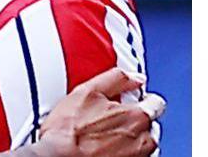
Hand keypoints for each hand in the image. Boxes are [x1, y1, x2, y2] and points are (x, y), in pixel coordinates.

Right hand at [36, 68, 163, 156]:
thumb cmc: (69, 131)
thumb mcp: (86, 92)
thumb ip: (116, 79)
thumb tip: (134, 77)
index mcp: (137, 116)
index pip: (155, 102)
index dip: (138, 97)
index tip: (127, 99)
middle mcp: (144, 140)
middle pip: (148, 123)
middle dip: (132, 119)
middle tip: (107, 117)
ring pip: (141, 142)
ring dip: (128, 136)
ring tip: (102, 134)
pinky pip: (132, 155)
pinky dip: (122, 150)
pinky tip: (102, 147)